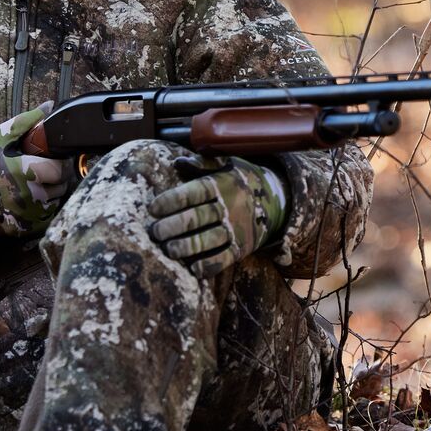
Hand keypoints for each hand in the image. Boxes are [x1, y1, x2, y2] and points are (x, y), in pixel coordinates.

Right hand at [0, 104, 71, 236]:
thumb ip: (25, 122)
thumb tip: (50, 106)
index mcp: (21, 172)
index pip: (59, 169)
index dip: (59, 162)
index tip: (52, 158)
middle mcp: (26, 197)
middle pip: (61, 186)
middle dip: (56, 176)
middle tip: (42, 170)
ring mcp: (26, 216)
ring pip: (56, 202)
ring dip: (51, 193)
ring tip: (33, 184)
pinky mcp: (24, 230)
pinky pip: (47, 218)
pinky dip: (43, 209)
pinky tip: (29, 199)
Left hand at [148, 157, 286, 274]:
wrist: (277, 199)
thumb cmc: (241, 180)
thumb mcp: (228, 165)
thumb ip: (204, 163)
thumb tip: (179, 162)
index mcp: (223, 184)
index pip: (195, 192)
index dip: (172, 200)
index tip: (153, 208)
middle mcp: (231, 206)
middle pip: (199, 217)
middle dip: (174, 225)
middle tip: (155, 232)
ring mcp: (237, 228)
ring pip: (209, 239)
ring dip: (187, 247)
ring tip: (168, 250)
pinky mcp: (242, 247)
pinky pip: (225, 258)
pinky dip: (208, 265)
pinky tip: (193, 268)